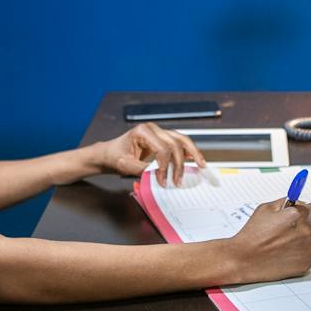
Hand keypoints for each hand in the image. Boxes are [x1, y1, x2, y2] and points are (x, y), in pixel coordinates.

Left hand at [91, 122, 208, 185]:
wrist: (109, 153)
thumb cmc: (114, 156)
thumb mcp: (125, 165)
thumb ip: (142, 169)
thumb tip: (158, 176)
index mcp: (143, 131)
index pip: (162, 149)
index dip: (165, 167)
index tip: (163, 181)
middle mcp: (153, 129)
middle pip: (175, 144)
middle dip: (178, 165)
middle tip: (177, 181)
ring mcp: (159, 132)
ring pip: (181, 140)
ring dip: (192, 153)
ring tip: (201, 164)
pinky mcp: (162, 138)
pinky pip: (179, 142)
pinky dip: (188, 150)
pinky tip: (195, 159)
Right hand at [226, 197, 310, 282]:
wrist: (245, 259)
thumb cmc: (253, 234)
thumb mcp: (265, 209)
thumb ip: (285, 202)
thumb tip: (296, 202)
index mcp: (297, 215)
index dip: (306, 213)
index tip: (301, 217)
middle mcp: (306, 231)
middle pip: (309, 227)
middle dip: (297, 229)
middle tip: (280, 235)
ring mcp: (307, 249)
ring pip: (307, 242)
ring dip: (297, 243)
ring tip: (278, 247)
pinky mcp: (305, 263)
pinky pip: (305, 256)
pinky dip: (296, 257)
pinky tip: (281, 256)